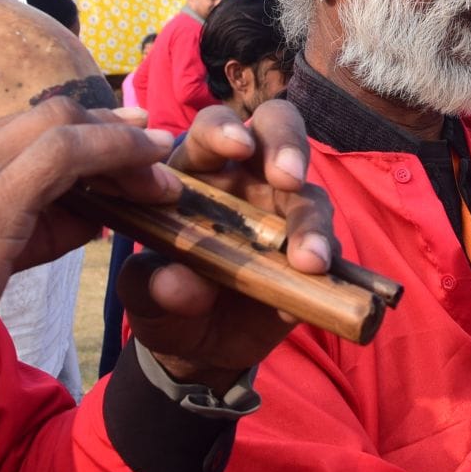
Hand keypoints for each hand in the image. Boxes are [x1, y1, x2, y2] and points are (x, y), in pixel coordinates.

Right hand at [0, 100, 182, 469]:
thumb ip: (29, 226)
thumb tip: (95, 212)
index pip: (20, 128)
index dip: (79, 134)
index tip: (120, 146)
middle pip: (46, 116)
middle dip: (109, 130)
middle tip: (155, 147)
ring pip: (60, 126)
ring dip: (121, 145)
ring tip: (162, 168)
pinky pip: (65, 157)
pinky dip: (115, 158)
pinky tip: (148, 176)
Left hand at [120, 100, 336, 389]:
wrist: (194, 343)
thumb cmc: (160, 294)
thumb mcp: (141, 293)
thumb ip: (150, 285)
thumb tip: (175, 283)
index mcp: (198, 169)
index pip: (213, 128)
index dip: (224, 130)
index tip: (235, 148)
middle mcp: (247, 179)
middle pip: (278, 131)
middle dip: (287, 146)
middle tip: (288, 179)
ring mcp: (285, 215)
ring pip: (312, 197)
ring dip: (312, 224)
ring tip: (309, 262)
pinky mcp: (312, 255)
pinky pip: (330, 252)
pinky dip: (324, 269)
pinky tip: (307, 294)